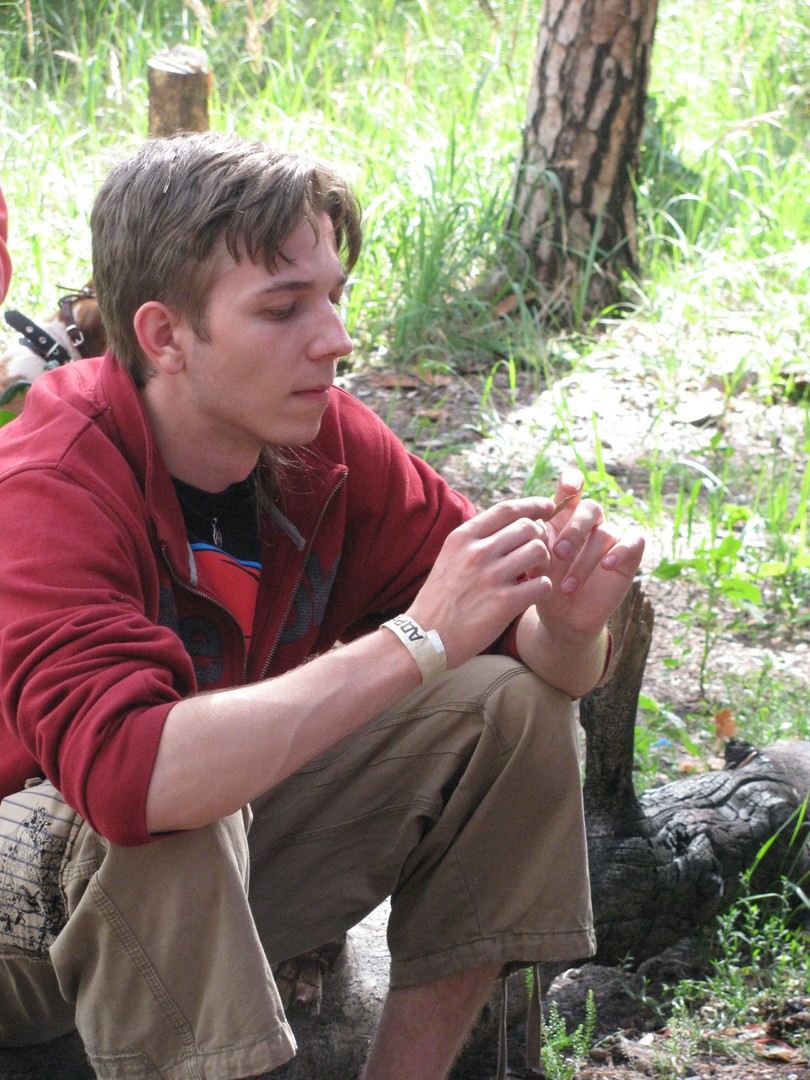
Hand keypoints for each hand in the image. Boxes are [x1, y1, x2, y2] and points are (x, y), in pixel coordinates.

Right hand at [406, 496, 558, 666]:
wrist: (425, 636)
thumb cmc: (441, 597)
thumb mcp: (450, 557)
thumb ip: (476, 539)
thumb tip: (510, 521)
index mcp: (463, 537)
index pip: (507, 509)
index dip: (533, 505)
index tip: (548, 507)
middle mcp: (477, 552)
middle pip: (529, 527)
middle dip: (541, 537)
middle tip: (538, 552)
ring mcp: (491, 577)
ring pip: (539, 551)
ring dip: (544, 562)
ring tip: (533, 574)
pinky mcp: (504, 603)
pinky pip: (543, 584)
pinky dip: (543, 587)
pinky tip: (531, 593)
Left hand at [532, 468, 644, 640]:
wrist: (561, 617)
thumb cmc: (544, 585)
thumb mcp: (534, 565)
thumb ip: (534, 545)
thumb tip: (533, 532)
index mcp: (563, 517)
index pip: (571, 489)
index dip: (573, 480)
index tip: (569, 487)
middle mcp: (588, 524)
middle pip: (590, 508)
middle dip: (574, 530)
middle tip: (559, 554)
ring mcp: (610, 538)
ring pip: (604, 533)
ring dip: (584, 561)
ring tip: (567, 587)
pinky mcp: (627, 556)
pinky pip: (634, 542)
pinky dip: (620, 551)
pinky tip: (606, 566)